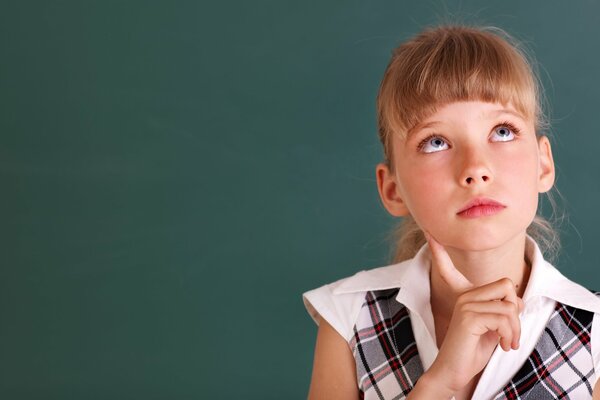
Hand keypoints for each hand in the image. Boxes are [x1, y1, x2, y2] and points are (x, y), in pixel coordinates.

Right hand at [422, 232, 523, 394]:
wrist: (454, 372)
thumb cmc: (472, 352)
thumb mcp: (492, 328)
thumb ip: (501, 311)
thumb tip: (517, 299)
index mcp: (466, 296)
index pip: (450, 269)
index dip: (439, 253)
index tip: (430, 236)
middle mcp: (464, 296)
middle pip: (507, 286)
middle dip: (517, 312)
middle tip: (511, 333)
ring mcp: (465, 305)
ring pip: (510, 306)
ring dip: (516, 330)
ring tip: (508, 343)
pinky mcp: (469, 317)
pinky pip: (504, 317)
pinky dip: (510, 334)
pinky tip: (502, 345)